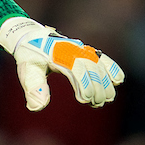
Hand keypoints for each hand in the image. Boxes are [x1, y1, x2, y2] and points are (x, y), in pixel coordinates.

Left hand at [0, 17, 124, 110]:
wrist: (32, 37)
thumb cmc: (30, 57)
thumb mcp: (27, 71)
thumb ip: (33, 88)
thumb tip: (37, 107)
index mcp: (57, 53)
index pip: (75, 68)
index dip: (84, 83)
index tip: (85, 100)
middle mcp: (72, 49)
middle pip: (91, 67)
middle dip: (97, 87)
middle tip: (97, 104)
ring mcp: (80, 49)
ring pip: (99, 64)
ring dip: (106, 82)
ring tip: (107, 99)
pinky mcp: (86, 51)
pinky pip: (102, 58)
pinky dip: (111, 68)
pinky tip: (118, 81)